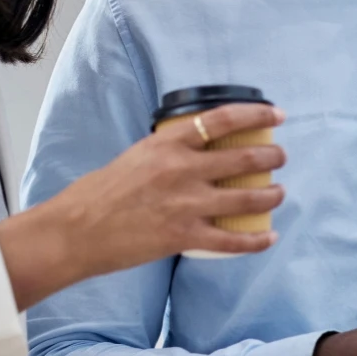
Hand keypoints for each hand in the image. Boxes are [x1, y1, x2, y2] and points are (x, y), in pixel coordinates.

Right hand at [0, 102, 285, 309]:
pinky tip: (269, 237)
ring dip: (271, 195)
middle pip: (244, 158)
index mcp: (167, 144)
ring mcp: (186, 204)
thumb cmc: (100, 193)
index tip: (277, 115)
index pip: (223, 119)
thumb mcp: (136, 156)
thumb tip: (198, 152)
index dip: (256, 114)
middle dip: (272, 156)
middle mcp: (181, 170)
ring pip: (247, 198)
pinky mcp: (184, 237)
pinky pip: (233, 240)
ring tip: (278, 192)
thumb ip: (169, 153)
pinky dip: (257, 239)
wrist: (77, 231)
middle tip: (280, 157)